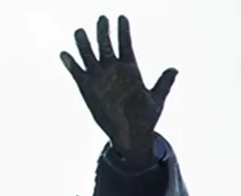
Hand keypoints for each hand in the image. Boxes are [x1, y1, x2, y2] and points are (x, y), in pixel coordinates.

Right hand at [60, 15, 176, 165]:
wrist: (131, 134)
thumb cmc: (146, 117)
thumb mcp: (156, 99)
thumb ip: (164, 82)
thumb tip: (175, 69)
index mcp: (130, 69)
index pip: (125, 44)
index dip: (123, 31)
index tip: (122, 17)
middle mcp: (113, 70)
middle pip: (105, 45)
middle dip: (103, 31)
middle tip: (103, 18)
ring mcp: (99, 77)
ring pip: (89, 55)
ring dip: (84, 44)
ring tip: (81, 32)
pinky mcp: (87, 87)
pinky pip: (77, 72)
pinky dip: (71, 63)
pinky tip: (65, 54)